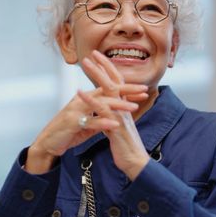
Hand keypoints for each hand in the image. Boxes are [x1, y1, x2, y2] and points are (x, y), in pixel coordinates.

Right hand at [25, 83, 147, 173]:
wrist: (48, 143)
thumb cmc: (67, 132)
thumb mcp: (87, 124)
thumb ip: (99, 118)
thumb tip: (114, 118)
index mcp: (86, 99)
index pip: (109, 90)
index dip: (126, 89)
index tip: (143, 90)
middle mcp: (81, 100)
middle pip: (107, 91)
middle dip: (127, 91)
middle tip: (143, 91)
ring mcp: (76, 110)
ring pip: (100, 104)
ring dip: (118, 106)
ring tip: (133, 108)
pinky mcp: (72, 122)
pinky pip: (90, 122)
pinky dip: (103, 122)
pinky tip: (114, 124)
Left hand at [78, 50, 150, 179]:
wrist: (135, 163)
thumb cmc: (126, 148)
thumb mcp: (119, 128)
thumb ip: (113, 116)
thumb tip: (106, 109)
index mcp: (124, 107)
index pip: (118, 83)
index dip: (109, 70)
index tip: (100, 58)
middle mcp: (124, 108)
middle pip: (115, 81)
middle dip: (104, 66)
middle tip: (92, 53)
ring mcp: (121, 115)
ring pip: (109, 90)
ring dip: (97, 75)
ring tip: (86, 64)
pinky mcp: (116, 126)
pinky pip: (102, 110)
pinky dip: (90, 100)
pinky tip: (79, 92)